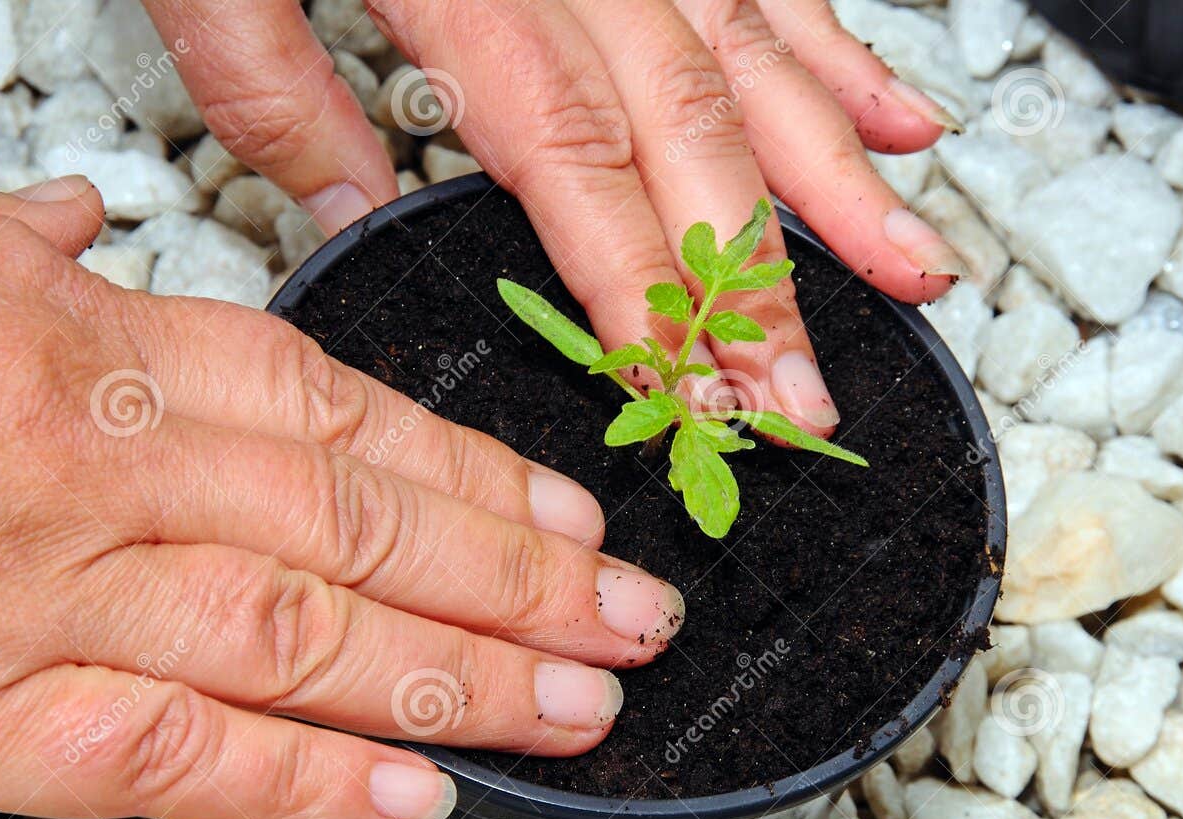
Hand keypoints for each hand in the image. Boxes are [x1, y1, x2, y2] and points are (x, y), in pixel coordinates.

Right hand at [0, 148, 682, 818]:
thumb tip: (84, 225)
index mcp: (70, 344)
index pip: (331, 412)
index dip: (468, 472)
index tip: (567, 511)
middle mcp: (83, 467)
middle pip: (355, 530)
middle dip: (516, 580)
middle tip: (634, 619)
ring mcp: (31, 595)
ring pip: (299, 639)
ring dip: (461, 680)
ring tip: (580, 707)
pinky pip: (166, 755)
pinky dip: (303, 778)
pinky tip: (415, 793)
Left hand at [141, 0, 963, 438]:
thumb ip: (268, 81)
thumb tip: (348, 209)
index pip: (576, 166)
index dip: (646, 291)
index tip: (694, 391)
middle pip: (690, 137)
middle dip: (757, 286)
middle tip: (803, 400)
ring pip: (753, 63)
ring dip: (837, 184)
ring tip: (914, 273)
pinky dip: (834, 55)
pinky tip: (896, 119)